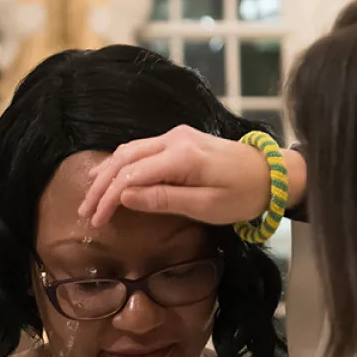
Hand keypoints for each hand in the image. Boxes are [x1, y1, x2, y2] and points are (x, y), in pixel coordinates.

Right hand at [78, 125, 302, 227]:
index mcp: (181, 157)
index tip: (97, 219)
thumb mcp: (206, 206)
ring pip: (129, 151)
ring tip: (90, 196)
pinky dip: (121, 164)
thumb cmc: (243, 195)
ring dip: (107, 173)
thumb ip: (164, 199)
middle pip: (124, 159)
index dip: (109, 198)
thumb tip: (127, 197)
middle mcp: (174, 140)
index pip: (132, 175)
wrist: (272, 173)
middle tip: (85, 211)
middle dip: (101, 186)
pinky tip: (110, 176)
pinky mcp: (179, 139)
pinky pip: (141, 150)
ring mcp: (176, 136)